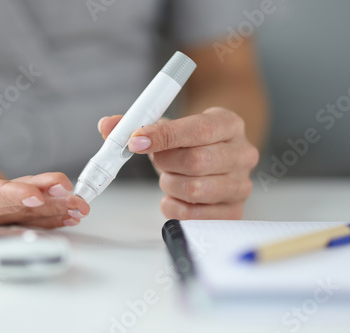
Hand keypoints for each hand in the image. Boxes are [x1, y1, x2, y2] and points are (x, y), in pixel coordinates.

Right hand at [0, 111, 88, 227]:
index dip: (10, 195)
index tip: (35, 195)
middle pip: (12, 207)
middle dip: (44, 202)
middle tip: (71, 195)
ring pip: (25, 214)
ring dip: (54, 210)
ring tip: (80, 205)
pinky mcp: (3, 213)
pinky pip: (28, 217)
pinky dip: (51, 216)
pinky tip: (72, 214)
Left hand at [98, 107, 258, 219]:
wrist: (217, 158)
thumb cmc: (190, 143)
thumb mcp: (169, 127)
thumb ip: (137, 125)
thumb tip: (107, 126)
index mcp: (228, 124)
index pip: (198, 129)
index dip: (163, 136)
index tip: (135, 141)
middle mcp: (242, 154)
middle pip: (196, 162)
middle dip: (165, 163)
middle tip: (157, 161)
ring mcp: (241, 185)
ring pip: (194, 189)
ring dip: (169, 185)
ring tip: (170, 177)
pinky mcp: (234, 212)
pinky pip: (194, 216)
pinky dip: (174, 207)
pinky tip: (175, 196)